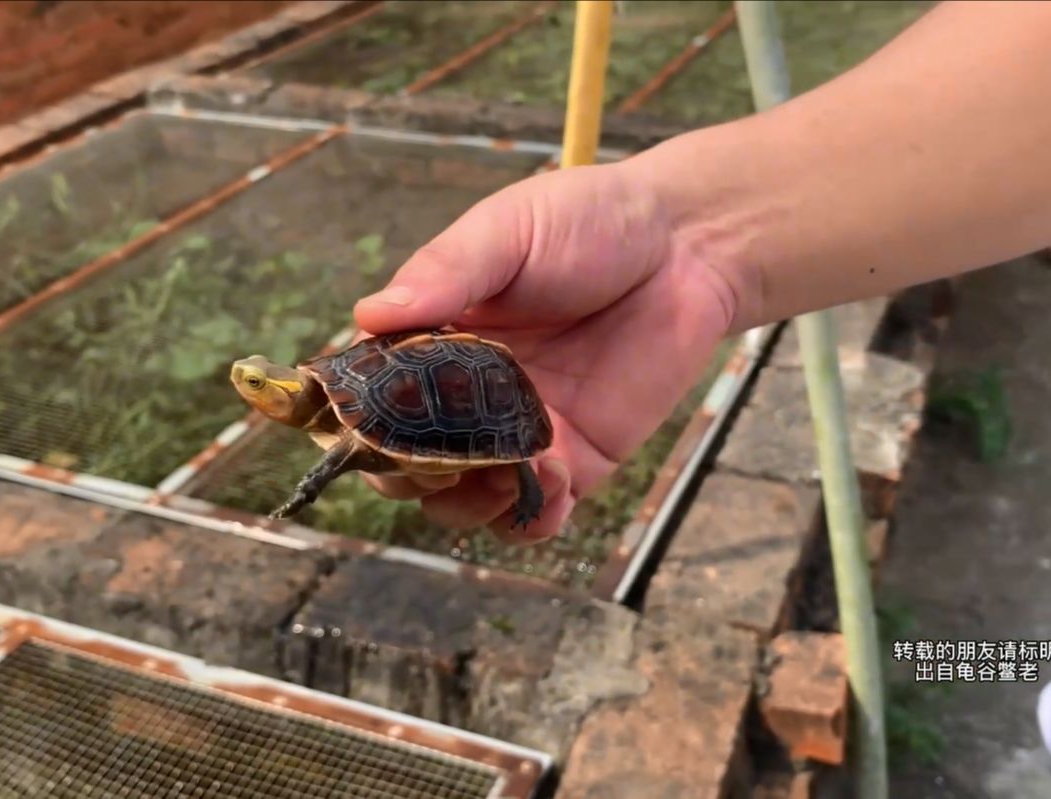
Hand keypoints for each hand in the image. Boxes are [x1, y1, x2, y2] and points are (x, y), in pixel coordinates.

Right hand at [352, 157, 737, 543]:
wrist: (688, 245)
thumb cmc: (588, 221)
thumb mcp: (506, 231)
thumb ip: (446, 273)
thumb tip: (369, 314)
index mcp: (431, 340)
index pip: (373, 397)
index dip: (362, 421)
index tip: (371, 426)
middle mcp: (464, 396)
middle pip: (408, 464)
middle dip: (412, 476)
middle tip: (441, 459)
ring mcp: (517, 433)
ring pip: (464, 500)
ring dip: (470, 503)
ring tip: (503, 475)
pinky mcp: (575, 457)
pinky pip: (539, 512)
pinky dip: (532, 519)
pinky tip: (552, 486)